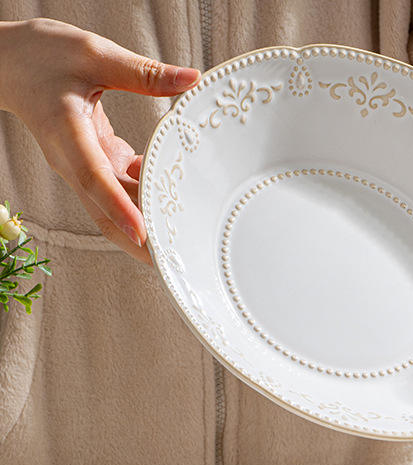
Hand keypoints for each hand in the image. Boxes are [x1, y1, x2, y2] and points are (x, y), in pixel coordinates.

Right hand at [0, 18, 199, 262]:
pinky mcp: (93, 168)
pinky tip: (170, 192)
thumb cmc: (43, 54)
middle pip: (106, 213)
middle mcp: (72, 162)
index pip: (94, 179)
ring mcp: (82, 169)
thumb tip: (192, 78)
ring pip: (115, 210)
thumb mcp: (94, 53)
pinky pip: (120, 196)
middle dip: (139, 242)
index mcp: (67, 133)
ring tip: (185, 242)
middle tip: (177, 261)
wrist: (7, 63)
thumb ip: (143, 73)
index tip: (142, 234)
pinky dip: (145, 202)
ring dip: (147, 227)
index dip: (119, 208)